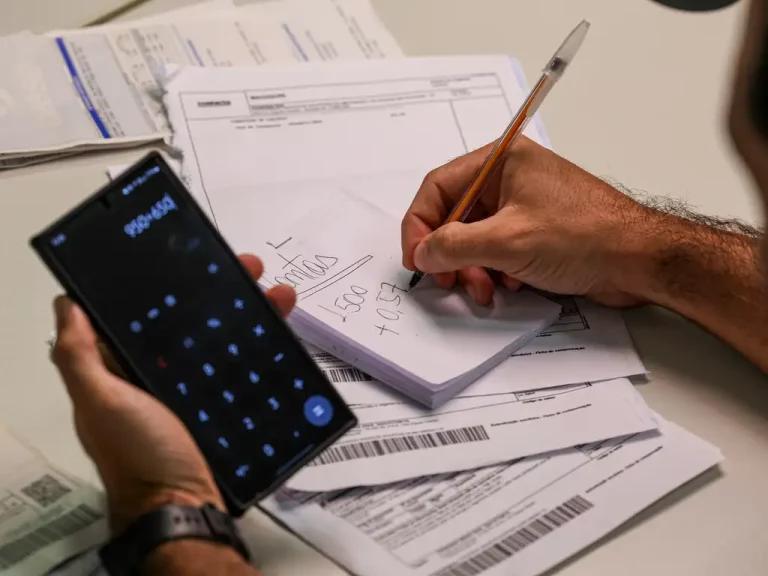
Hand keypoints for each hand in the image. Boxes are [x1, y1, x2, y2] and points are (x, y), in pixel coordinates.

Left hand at [51, 254, 295, 531]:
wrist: (185, 508)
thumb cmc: (139, 453)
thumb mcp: (101, 403)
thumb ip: (80, 356)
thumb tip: (67, 302)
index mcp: (124, 369)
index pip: (146, 314)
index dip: (168, 283)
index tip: (194, 257)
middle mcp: (159, 376)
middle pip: (191, 320)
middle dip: (220, 289)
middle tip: (248, 267)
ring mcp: (194, 391)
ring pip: (223, 339)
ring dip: (251, 311)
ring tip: (278, 293)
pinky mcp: (224, 406)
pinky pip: (243, 367)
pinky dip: (264, 346)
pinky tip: (284, 330)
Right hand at [402, 137, 661, 306]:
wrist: (639, 260)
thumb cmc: (584, 236)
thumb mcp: (508, 242)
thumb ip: (455, 246)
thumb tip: (423, 252)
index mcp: (500, 160)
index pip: (438, 187)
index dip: (420, 225)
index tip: (417, 258)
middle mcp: (509, 178)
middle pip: (454, 214)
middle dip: (449, 252)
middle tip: (448, 280)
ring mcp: (523, 205)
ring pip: (474, 236)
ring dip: (472, 267)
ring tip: (484, 288)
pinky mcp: (535, 230)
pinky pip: (497, 248)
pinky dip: (494, 270)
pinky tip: (510, 284)